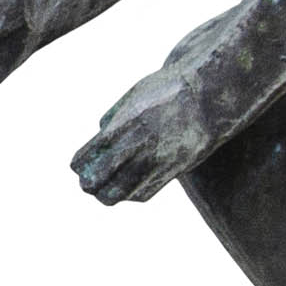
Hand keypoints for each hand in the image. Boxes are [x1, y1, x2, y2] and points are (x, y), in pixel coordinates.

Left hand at [70, 67, 212, 204]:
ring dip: (107, 194)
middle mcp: (136, 148)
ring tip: (104, 190)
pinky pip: (143, 194)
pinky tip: (127, 189)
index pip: (87, 158)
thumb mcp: (133, 97)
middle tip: (88, 183)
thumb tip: (100, 136)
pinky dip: (130, 195)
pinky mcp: (172, 172)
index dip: (79, 165)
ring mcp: (154, 162)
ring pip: (119, 194)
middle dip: (88, 184)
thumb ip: (114, 118)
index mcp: (121, 126)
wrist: (208, 97)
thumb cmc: (168, 91)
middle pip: (98, 181)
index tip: (78, 166)